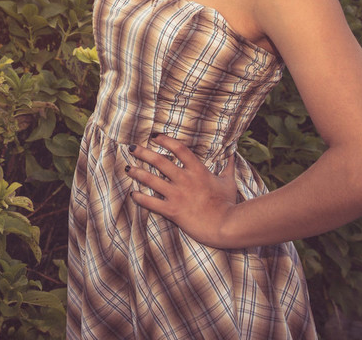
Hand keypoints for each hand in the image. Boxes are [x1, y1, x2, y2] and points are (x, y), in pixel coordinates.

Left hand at [126, 134, 240, 247]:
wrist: (226, 225)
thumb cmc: (228, 204)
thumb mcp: (229, 182)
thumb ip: (228, 166)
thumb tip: (233, 153)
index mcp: (198, 170)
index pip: (179, 149)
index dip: (166, 140)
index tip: (155, 136)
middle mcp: (185, 179)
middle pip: (160, 161)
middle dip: (144, 152)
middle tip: (132, 147)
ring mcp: (177, 194)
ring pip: (151, 180)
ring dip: (137, 172)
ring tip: (128, 168)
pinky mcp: (172, 210)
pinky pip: (151, 203)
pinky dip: (140, 198)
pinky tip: (133, 194)